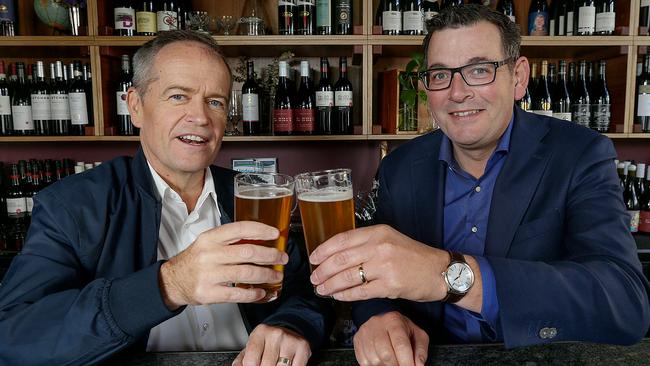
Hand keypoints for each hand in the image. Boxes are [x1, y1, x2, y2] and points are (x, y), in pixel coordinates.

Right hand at [159, 221, 287, 308]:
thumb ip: (230, 240)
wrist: (172, 281)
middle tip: (281, 258)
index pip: (239, 229)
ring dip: (265, 274)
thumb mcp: (208, 243)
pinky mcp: (208, 293)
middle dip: (270, 255)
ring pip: (245, 273)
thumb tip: (261, 239)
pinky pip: (237, 294)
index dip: (260, 230)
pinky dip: (253, 293)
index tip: (275, 234)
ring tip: (275, 275)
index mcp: (210, 238)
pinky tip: (261, 292)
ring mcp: (208, 274)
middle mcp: (209, 254)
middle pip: (247, 252)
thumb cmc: (195, 260)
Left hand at [232, 324, 310, 365]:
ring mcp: (290, 340)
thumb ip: (242, 360)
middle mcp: (276, 334)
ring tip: (275, 363)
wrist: (289, 330)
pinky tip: (286, 364)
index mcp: (260, 333)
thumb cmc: (268, 342)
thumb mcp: (252, 347)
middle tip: (266, 363)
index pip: (250, 361)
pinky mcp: (303, 348)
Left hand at [309, 224, 447, 301]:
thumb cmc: (414, 256)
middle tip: (314, 278)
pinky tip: (338, 296)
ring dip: (330, 284)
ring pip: (347, 276)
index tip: (313, 258)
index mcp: (378, 232)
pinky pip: (360, 291)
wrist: (440, 271)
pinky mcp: (390, 286)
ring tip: (322, 289)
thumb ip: (366, 243)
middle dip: (323, 270)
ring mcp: (385, 267)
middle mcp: (380, 247)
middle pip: (341, 258)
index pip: (343, 239)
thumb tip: (337, 254)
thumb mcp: (390, 239)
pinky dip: (345, 295)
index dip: (324, 250)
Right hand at [353, 312, 427, 365]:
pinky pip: (364, 361)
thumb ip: (420, 351)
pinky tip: (381, 361)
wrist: (383, 318)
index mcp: (394, 320)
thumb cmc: (402, 328)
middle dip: (396, 365)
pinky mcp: (357, 340)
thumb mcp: (417, 334)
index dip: (406, 361)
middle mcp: (377, 324)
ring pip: (374, 359)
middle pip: (385, 354)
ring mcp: (365, 332)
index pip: (400, 344)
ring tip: (392, 362)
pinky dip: (374, 365)